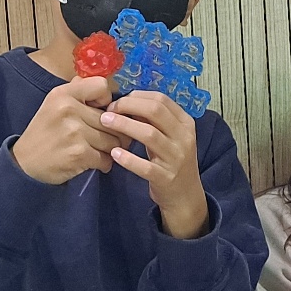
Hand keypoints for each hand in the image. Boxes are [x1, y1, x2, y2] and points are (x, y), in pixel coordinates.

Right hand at [12, 77, 122, 184]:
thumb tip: (103, 85)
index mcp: (63, 94)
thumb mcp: (53, 105)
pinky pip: (107, 158)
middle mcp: (68, 109)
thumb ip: (78, 93)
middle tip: (103, 139)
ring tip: (98, 151)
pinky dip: (103, 163)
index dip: (107, 100)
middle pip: (113, 119)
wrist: (24, 163)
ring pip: (114, 140)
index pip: (102, 86)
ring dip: (110, 149)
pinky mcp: (79, 153)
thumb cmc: (44, 134)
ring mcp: (74, 131)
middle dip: (113, 132)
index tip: (99, 110)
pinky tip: (93, 162)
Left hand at [101, 90, 207, 238]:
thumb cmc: (172, 160)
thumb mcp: (170, 136)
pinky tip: (114, 153)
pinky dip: (128, 159)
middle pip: (155, 111)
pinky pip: (146, 166)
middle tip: (108, 110)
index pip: (161, 99)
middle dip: (128, 106)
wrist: (185, 194)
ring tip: (105, 123)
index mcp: (185, 123)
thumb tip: (127, 101)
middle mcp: (184, 138)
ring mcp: (176, 158)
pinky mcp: (166, 177)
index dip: (136, 96)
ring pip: (150, 135)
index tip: (117, 100)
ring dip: (124, 126)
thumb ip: (154, 120)